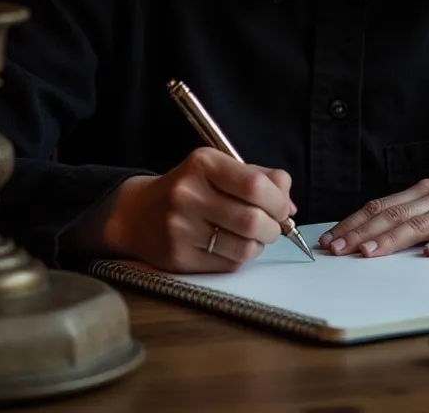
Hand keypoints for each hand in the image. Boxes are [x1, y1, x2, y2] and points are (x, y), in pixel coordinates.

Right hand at [67, 148, 295, 272]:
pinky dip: (240, 257)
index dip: (278, 200)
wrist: (138, 213)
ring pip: (244, 247)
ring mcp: (180, 228)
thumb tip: (290, 206)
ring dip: (259, 244)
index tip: (283, 208)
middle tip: (273, 226)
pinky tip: (232, 245)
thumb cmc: (190, 187)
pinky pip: (228, 264)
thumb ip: (260, 178)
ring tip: (254, 236)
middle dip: (273, 227)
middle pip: (252, 219)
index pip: (254, 185)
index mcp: (203, 164)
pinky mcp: (178, 258)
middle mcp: (188, 194)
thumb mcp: (220, 169)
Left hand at [320, 162, 428, 258]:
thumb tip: (378, 230)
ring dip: (392, 239)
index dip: (354, 222)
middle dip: (361, 232)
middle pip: (393, 215)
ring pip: (420, 224)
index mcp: (425, 190)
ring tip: (368, 253)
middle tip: (335, 249)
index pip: (382, 206)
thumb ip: (416, 210)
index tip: (330, 237)